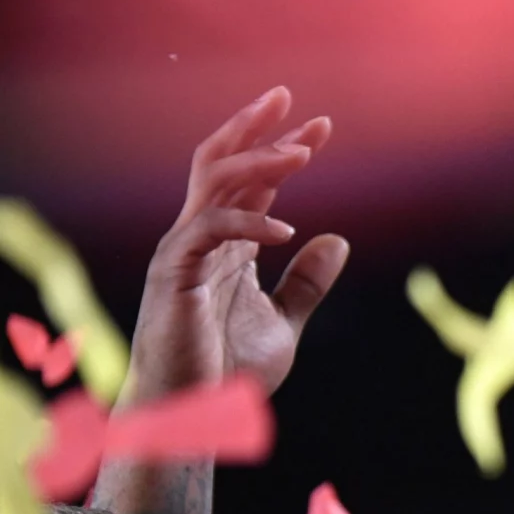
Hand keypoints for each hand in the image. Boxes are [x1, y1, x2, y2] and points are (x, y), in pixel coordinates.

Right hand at [126, 87, 347, 402]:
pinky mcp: (174, 273)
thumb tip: (339, 240)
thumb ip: (308, 283)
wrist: (194, 415)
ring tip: (303, 150)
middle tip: (289, 98)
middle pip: (222, 164)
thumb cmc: (229, 372)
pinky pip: (210, 230)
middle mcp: (200, 238)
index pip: (253, 182)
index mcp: (225, 245)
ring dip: (259, 161)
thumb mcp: (285, 322)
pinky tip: (288, 231)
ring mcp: (183, 251)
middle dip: (255, 128)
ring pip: (215, 184)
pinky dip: (249, 223)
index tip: (320, 126)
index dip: (283, 150)